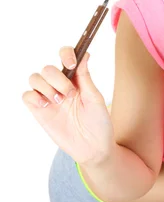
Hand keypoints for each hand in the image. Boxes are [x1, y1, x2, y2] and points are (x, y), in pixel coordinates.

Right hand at [22, 47, 114, 164]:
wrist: (93, 148)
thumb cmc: (98, 122)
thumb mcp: (95, 98)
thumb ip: (85, 77)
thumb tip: (84, 54)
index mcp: (76, 79)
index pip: (65, 57)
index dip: (66, 54)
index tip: (71, 63)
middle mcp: (60, 85)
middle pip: (47, 68)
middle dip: (57, 78)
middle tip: (69, 93)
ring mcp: (48, 97)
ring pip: (35, 78)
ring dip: (46, 87)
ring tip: (59, 101)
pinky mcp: (39, 111)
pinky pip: (27, 95)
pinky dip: (34, 97)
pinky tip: (46, 106)